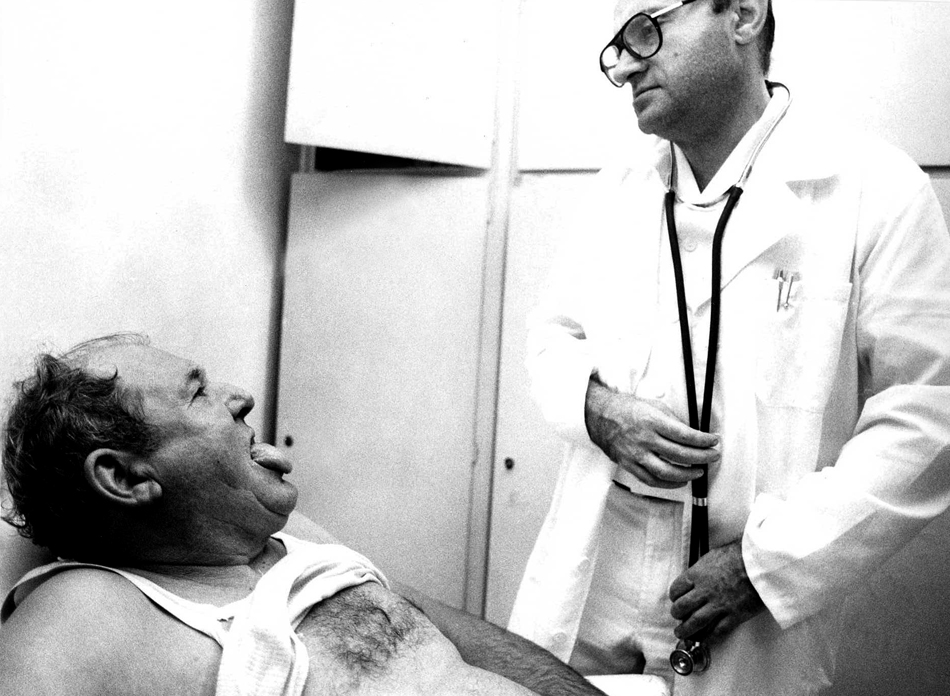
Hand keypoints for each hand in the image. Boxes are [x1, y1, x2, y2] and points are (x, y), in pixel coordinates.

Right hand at [585, 378, 719, 487]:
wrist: (600, 416)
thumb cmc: (628, 409)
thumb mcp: (654, 406)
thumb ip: (673, 421)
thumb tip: (692, 434)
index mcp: (652, 421)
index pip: (685, 435)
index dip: (703, 440)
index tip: (714, 440)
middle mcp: (645, 439)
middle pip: (680, 454)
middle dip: (702, 457)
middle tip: (713, 456)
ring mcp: (636, 454)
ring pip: (667, 472)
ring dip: (688, 474)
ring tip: (699, 471)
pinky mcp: (629, 464)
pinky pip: (651, 480)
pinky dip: (668, 484)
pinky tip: (680, 481)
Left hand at [668, 541, 765, 643]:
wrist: (760, 562)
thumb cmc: (738, 554)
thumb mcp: (712, 556)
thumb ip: (701, 569)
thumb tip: (695, 576)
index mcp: (697, 574)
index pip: (676, 590)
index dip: (674, 597)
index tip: (675, 600)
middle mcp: (705, 591)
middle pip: (682, 608)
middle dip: (677, 614)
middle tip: (678, 617)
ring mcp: (719, 605)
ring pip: (695, 622)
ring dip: (686, 630)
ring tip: (683, 634)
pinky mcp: (734, 615)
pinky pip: (717, 631)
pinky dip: (708, 637)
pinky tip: (705, 639)